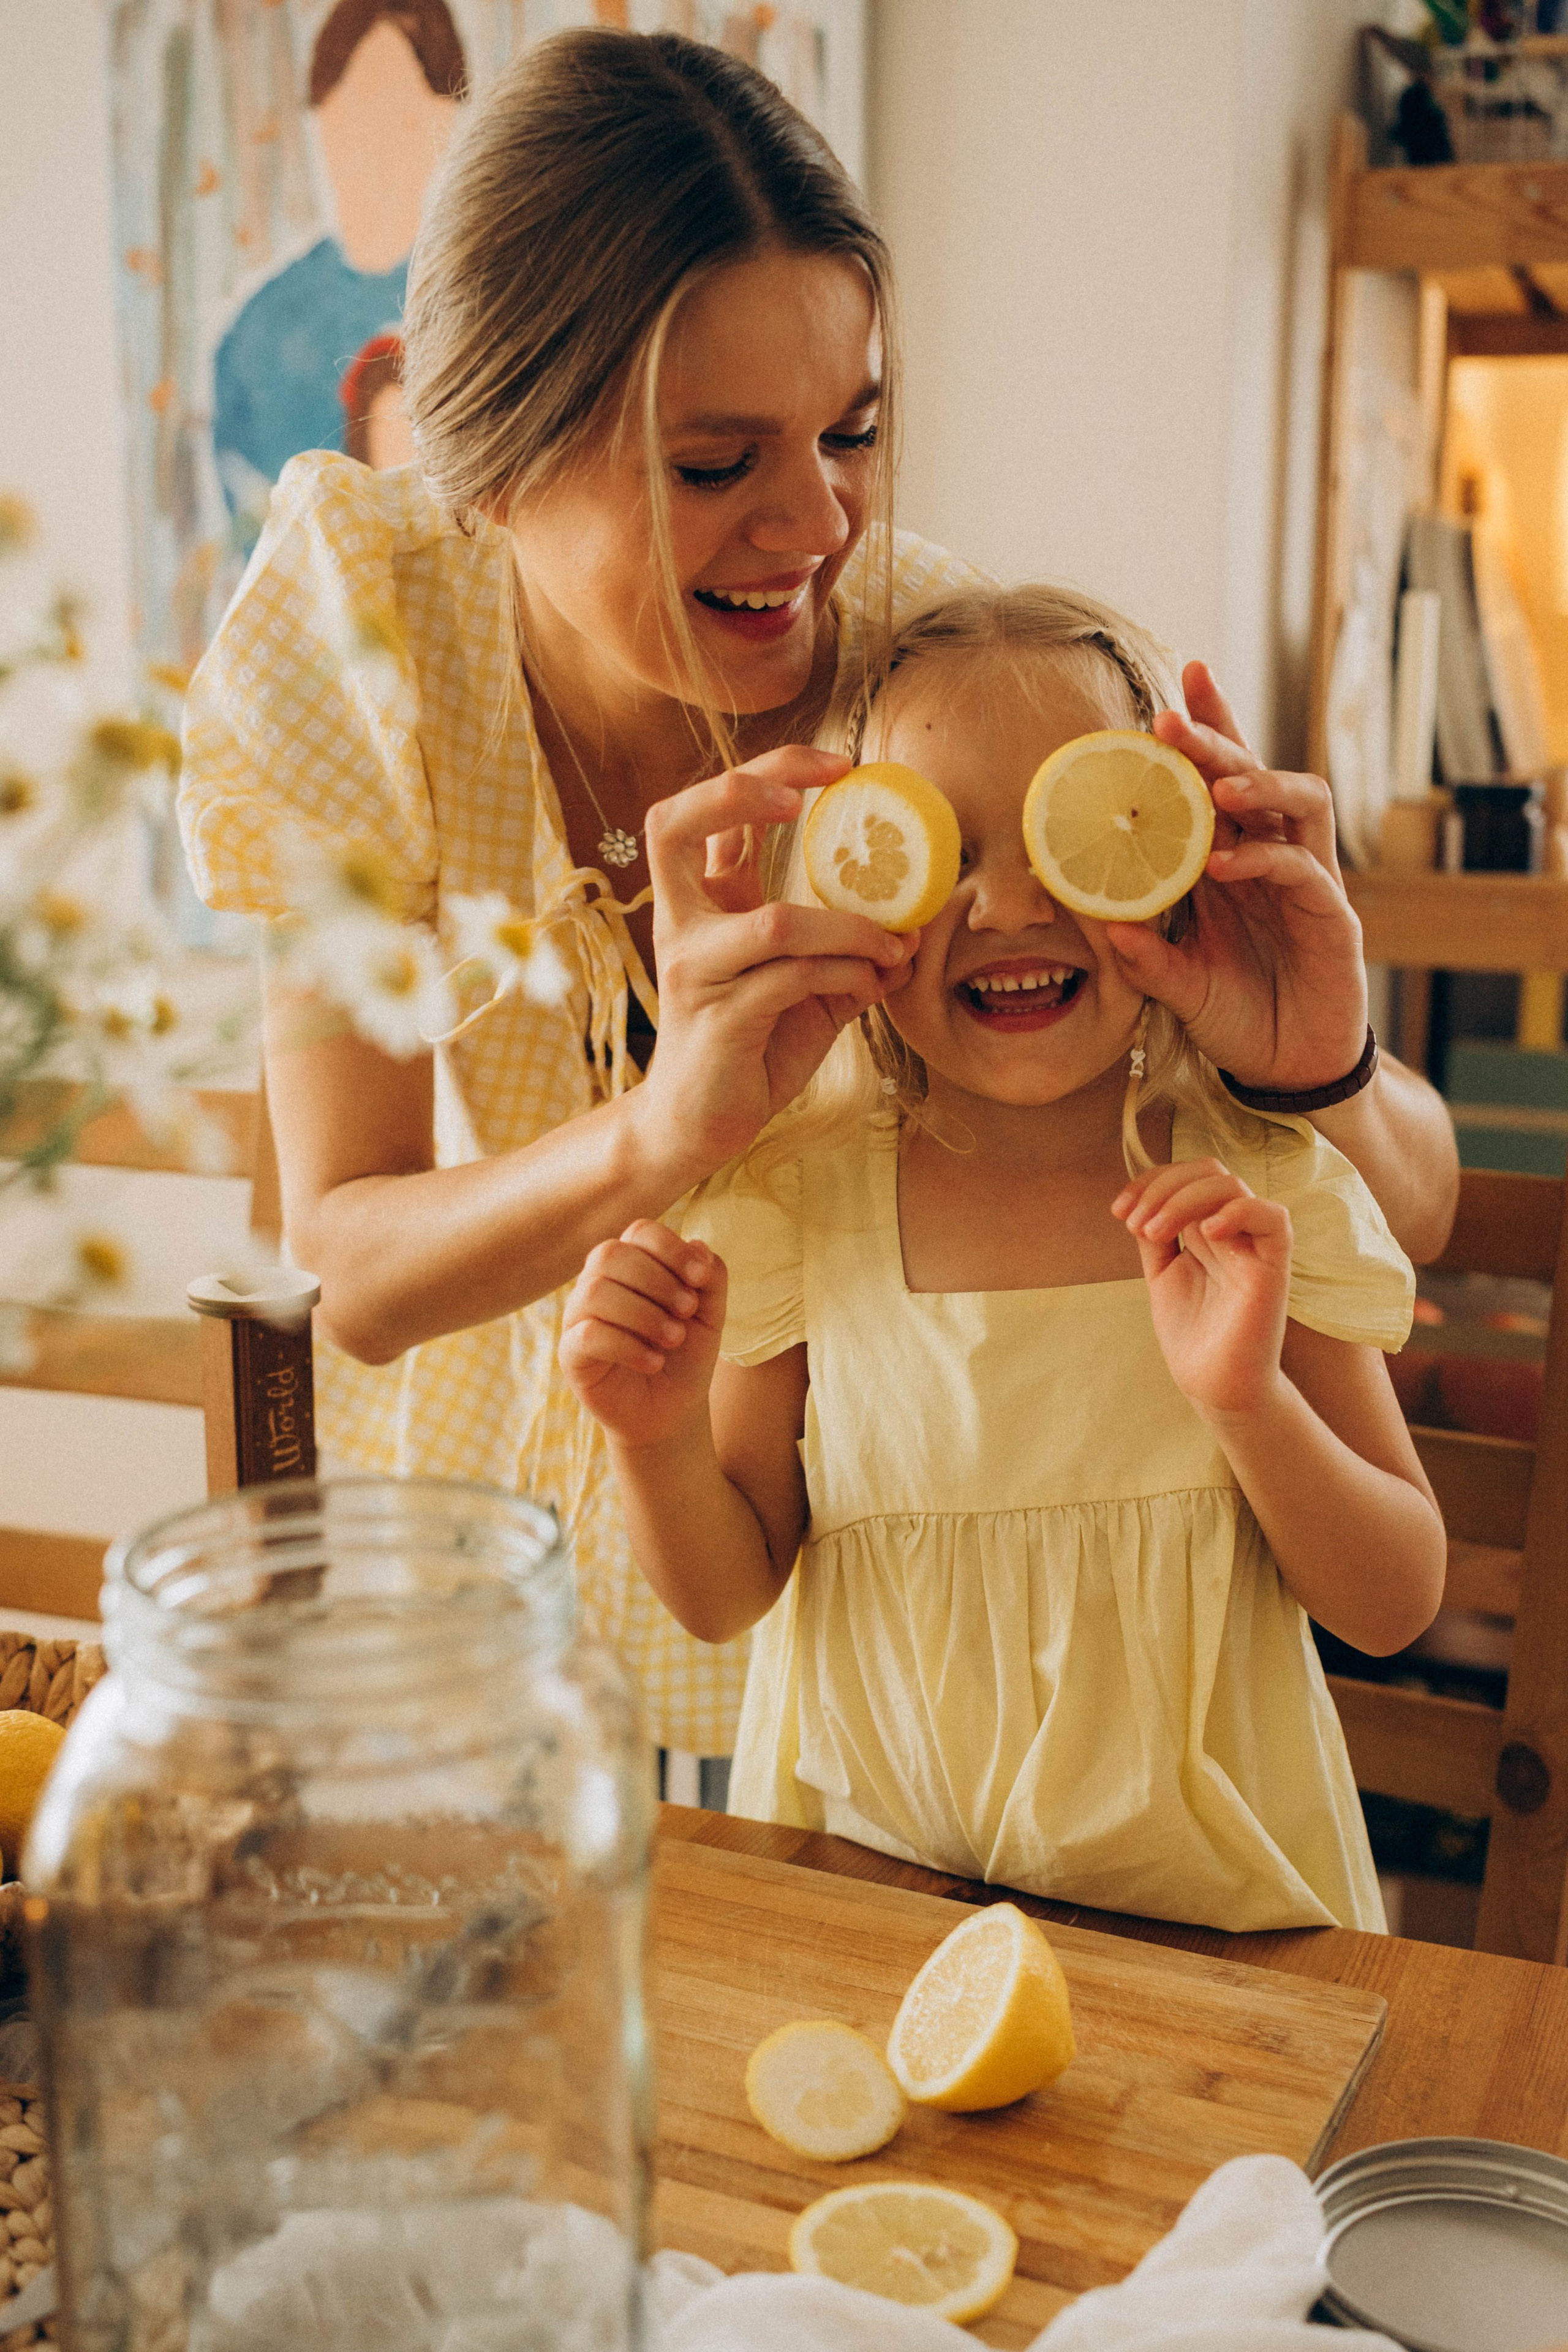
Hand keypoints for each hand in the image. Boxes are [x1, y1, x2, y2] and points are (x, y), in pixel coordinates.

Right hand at [559, 1222, 726, 1448]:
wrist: (671, 1410)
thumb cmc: (686, 1355)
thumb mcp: (711, 1315)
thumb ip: (711, 1278)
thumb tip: (698, 1245)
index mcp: (632, 1265)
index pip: (640, 1231)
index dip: (671, 1249)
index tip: (701, 1279)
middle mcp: (599, 1283)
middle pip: (610, 1253)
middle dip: (657, 1280)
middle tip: (687, 1311)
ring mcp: (579, 1317)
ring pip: (595, 1292)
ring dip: (643, 1314)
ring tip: (673, 1339)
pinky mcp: (570, 1353)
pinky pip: (586, 1335)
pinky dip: (627, 1346)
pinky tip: (654, 1362)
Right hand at [638, 748, 915, 1178]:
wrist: (699, 1125)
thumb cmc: (749, 1048)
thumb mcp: (801, 988)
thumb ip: (844, 951)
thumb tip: (912, 930)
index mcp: (697, 904)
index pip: (704, 811)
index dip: (763, 771)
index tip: (836, 768)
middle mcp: (682, 925)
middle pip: (674, 824)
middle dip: (744, 791)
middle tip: (808, 798)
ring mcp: (694, 971)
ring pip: (777, 922)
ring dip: (851, 930)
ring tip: (894, 948)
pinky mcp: (718, 1020)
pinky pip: (795, 979)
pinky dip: (847, 977)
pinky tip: (871, 988)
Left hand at [1104, 663, 1366, 1092]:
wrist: (1287, 1070)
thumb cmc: (1236, 1015)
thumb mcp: (1176, 986)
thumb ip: (1143, 957)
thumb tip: (1097, 923)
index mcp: (1231, 861)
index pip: (1219, 781)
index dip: (1206, 732)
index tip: (1170, 688)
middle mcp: (1271, 859)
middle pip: (1254, 775)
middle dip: (1217, 740)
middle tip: (1172, 720)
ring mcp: (1307, 883)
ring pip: (1300, 802)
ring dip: (1258, 784)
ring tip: (1216, 785)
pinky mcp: (1333, 918)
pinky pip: (1305, 871)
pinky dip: (1266, 860)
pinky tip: (1227, 864)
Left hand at [1114, 1158, 1291, 1419]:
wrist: (1214, 1386)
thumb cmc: (1192, 1333)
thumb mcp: (1162, 1273)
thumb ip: (1156, 1235)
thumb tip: (1140, 1200)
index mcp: (1207, 1229)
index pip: (1188, 1176)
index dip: (1151, 1181)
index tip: (1119, 1210)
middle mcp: (1233, 1231)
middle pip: (1209, 1171)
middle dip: (1163, 1187)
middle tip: (1136, 1225)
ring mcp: (1253, 1247)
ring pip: (1232, 1186)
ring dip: (1183, 1199)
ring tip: (1153, 1233)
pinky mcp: (1273, 1269)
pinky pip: (1273, 1219)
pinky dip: (1237, 1212)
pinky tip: (1204, 1233)